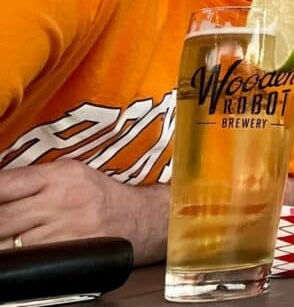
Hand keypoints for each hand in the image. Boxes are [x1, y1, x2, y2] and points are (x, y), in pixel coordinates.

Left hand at [0, 160, 168, 263]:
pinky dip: (17, 259)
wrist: (139, 219)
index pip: (4, 184)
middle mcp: (64, 201)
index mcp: (61, 174)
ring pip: (11, 245)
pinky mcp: (70, 254)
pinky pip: (29, 261)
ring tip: (6, 238)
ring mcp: (67, 231)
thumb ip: (31, 181)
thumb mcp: (70, 174)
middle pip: (2, 218)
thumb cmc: (100, 195)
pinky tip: (17, 254)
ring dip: (3, 244)